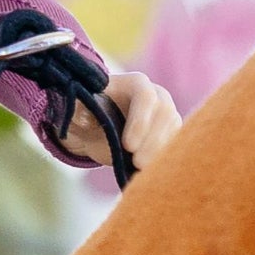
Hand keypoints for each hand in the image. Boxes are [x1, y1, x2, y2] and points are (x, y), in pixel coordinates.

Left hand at [60, 70, 181, 170]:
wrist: (97, 128)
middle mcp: (157, 96)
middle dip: (152, 141)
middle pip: (165, 114)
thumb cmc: (88, 116)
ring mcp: (168, 114)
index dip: (139, 121)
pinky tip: (150, 171)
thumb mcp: (77, 113)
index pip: (145, 96)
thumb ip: (77, 112)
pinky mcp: (172, 132)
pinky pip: (176, 144)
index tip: (127, 146)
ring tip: (142, 169)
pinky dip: (165, 158)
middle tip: (137, 163)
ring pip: (174, 130)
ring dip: (160, 152)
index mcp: (135, 84)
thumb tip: (81, 116)